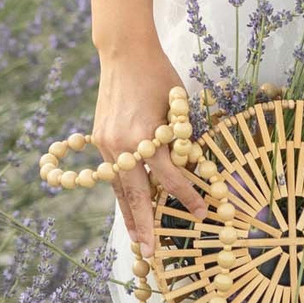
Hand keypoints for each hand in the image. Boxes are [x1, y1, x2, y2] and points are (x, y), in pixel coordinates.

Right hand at [93, 48, 208, 258]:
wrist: (124, 51)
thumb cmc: (159, 74)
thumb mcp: (178, 106)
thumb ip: (179, 139)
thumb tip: (187, 167)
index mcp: (146, 135)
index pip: (170, 178)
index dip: (188, 197)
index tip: (203, 211)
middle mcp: (122, 144)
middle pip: (137, 194)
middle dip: (146, 224)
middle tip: (153, 251)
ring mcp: (107, 143)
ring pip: (120, 188)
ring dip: (129, 215)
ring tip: (137, 239)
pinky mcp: (100, 138)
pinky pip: (112, 174)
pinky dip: (120, 193)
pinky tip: (127, 208)